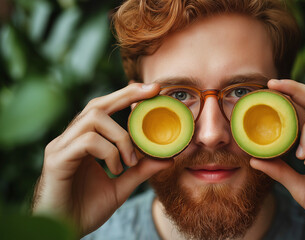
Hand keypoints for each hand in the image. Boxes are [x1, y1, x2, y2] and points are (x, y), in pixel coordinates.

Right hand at [32, 83, 172, 235]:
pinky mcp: (56, 160)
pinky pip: (87, 141)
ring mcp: (61, 147)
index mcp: (83, 142)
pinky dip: (109, 151)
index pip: (104, 110)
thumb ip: (141, 170)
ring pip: (93, 118)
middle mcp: (70, 139)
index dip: (126, 96)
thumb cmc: (85, 209)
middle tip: (151, 92)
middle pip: (97, 105)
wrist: (62, 231)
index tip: (152, 89)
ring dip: (121, 136)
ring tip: (130, 160)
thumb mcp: (121, 186)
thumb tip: (168, 158)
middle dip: (126, 96)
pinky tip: (115, 169)